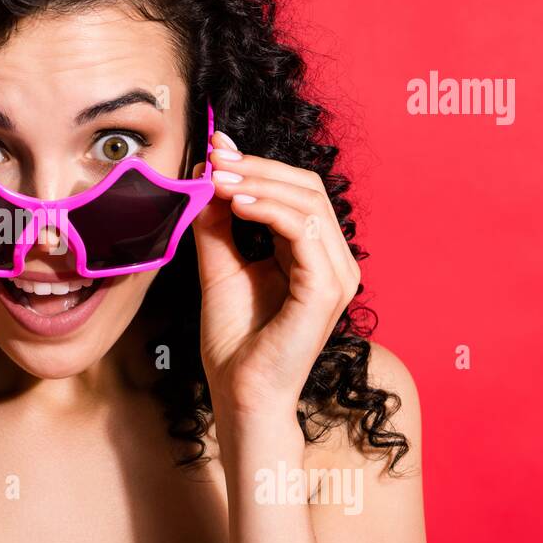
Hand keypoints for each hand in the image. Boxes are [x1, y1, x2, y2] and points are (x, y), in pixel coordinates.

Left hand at [191, 131, 360, 427]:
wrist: (239, 393)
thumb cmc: (234, 341)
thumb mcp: (219, 267)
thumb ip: (216, 223)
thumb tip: (207, 173)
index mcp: (313, 255)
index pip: (296, 192)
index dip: (258, 165)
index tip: (215, 148)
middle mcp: (332, 262)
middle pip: (307, 188)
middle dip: (257, 167)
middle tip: (214, 157)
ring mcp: (335, 275)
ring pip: (308, 203)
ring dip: (259, 183)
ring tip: (218, 179)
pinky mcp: (326, 289)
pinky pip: (303, 231)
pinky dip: (268, 209)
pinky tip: (234, 204)